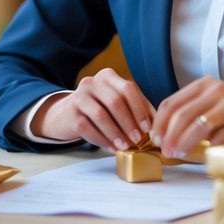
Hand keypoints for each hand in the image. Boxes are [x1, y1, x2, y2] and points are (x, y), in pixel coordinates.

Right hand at [32, 68, 155, 151]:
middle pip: (115, 101)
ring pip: (100, 115)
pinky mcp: (70, 113)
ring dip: (116, 133)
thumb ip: (137, 110)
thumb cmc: (99, 108)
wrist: (67, 114)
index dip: (139, 109)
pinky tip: (111, 147)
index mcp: (108, 76)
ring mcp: (79, 96)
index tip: (147, 127)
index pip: (128, 88)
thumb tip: (157, 127)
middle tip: (137, 139)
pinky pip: (87, 128)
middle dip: (129, 123)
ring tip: (125, 146)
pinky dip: (102, 140)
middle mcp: (92, 82)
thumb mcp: (117, 103)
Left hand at [151, 76, 223, 158]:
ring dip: (184, 143)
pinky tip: (206, 152)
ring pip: (197, 125)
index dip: (159, 122)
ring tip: (178, 154)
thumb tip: (162, 136)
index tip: (155, 139)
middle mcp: (215, 89)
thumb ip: (188, 114)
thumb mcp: (209, 107)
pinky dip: (208, 147)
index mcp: (203, 84)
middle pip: (181, 114)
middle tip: (165, 151)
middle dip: (169, 135)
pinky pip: (217, 137)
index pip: (171, 102)